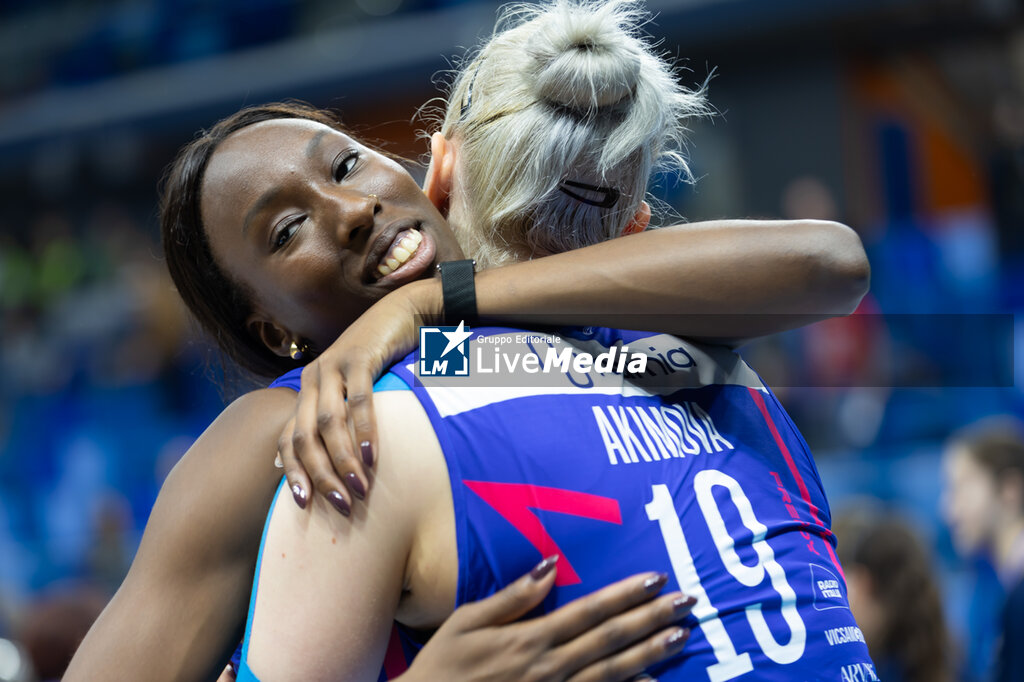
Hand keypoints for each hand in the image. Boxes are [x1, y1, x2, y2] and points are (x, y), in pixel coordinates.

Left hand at [278, 280, 440, 512]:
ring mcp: (333, 365)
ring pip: (327, 422)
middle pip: (303, 436)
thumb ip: (342, 420)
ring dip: (341, 459)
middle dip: (319, 475)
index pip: (287, 439)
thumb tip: (333, 465)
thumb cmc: (385, 361)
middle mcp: (312, 378)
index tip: (304, 506)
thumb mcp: (356, 392)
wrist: (404, 312)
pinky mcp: (359, 356)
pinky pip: (358, 400)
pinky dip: (363, 430)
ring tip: (359, 488)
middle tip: (340, 505)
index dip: (293, 473)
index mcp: (307, 390)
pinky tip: (372, 456)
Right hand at [399, 556, 694, 681]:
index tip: (655, 578)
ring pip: (614, 673)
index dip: (625, 593)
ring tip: (681, 637)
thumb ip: (512, 596)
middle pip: (611, 639)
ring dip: (651, 653)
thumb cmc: (441, 666)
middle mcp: (549, 667)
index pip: (589, 610)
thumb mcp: (466, 621)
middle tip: (687, 602)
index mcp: (530, 638)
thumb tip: (549, 564)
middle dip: (652, 618)